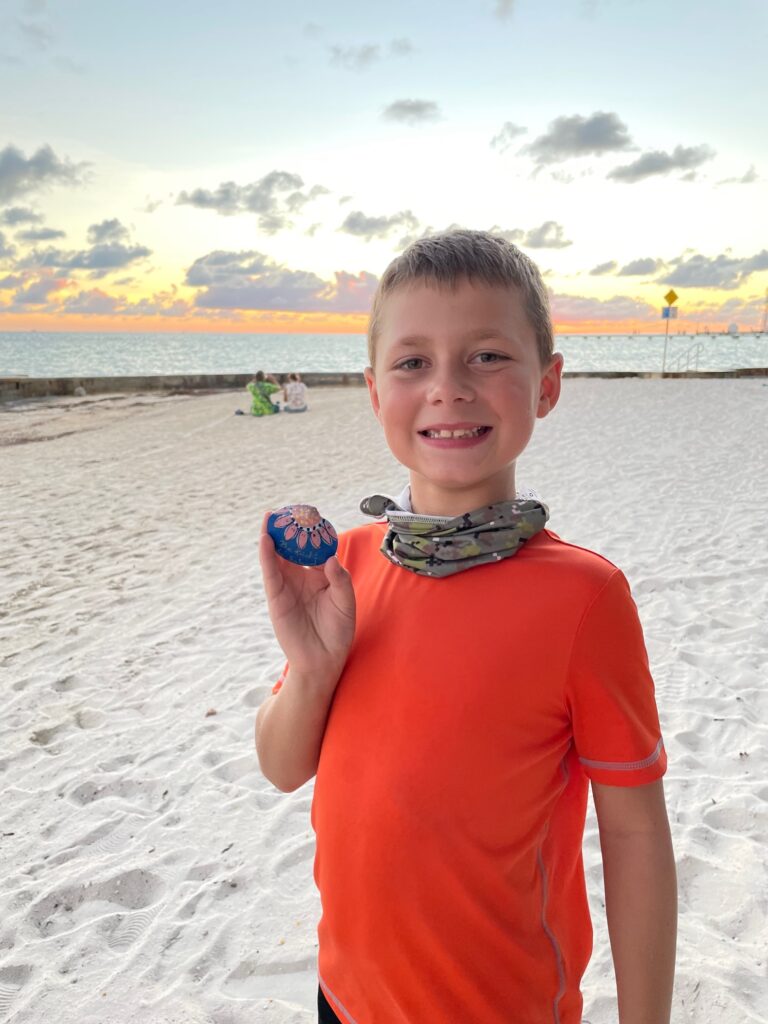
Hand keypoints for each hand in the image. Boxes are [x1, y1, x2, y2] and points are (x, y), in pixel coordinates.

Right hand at [259, 512, 355, 683]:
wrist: (324, 660)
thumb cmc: (338, 632)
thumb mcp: (345, 602)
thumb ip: (339, 579)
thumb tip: (329, 557)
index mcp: (319, 577)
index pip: (312, 549)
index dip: (310, 532)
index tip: (311, 513)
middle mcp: (300, 578)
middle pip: (290, 548)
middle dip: (287, 529)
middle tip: (286, 509)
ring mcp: (287, 587)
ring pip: (276, 557)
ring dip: (272, 537)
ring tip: (270, 516)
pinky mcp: (276, 598)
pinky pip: (270, 573)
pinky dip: (267, 556)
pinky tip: (266, 540)